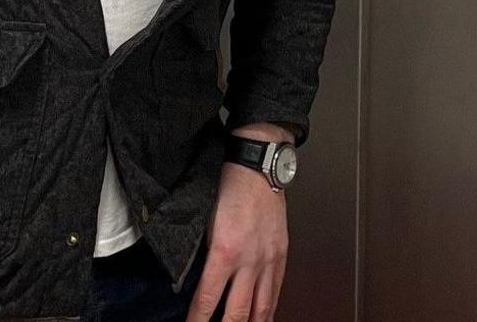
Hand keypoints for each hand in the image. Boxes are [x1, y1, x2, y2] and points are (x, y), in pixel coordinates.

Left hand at [188, 126, 290, 321]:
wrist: (258, 168)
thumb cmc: (229, 188)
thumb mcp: (205, 222)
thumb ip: (202, 254)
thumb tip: (195, 281)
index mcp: (225, 252)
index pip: (208, 300)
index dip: (199, 321)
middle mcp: (249, 261)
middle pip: (238, 312)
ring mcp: (268, 259)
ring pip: (261, 307)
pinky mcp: (281, 254)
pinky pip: (276, 290)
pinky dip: (269, 309)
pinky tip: (264, 318)